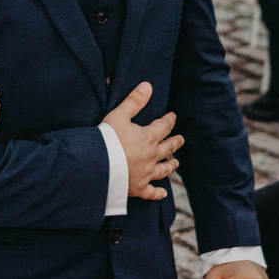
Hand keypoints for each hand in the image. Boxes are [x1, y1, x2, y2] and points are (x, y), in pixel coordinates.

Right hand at [103, 82, 183, 200]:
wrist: (97, 166)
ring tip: (176, 162)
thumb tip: (148, 85)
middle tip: (181, 139)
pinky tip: (163, 193)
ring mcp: (145, 173)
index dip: (169, 120)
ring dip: (170, 165)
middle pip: (168, 148)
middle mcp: (151, 156)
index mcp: (148, 138)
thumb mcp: (119, 115)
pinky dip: (158, 193)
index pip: (164, 126)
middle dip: (175, 142)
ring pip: (163, 170)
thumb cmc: (107, 140)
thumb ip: (134, 101)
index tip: (172, 116)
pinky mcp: (137, 188)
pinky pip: (151, 192)